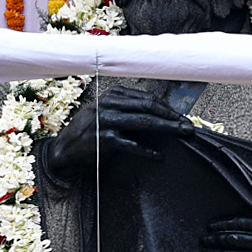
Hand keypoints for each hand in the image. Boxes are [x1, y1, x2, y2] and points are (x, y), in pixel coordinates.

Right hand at [44, 85, 192, 179]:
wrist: (63, 151)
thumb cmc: (87, 133)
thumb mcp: (105, 114)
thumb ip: (126, 110)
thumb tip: (159, 115)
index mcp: (112, 96)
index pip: (146, 98)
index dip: (167, 107)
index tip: (181, 116)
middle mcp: (109, 105)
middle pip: (148, 106)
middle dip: (172, 115)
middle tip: (188, 125)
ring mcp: (105, 121)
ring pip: (144, 122)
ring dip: (167, 128)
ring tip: (182, 133)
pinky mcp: (103, 139)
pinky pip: (131, 145)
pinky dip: (147, 151)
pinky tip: (158, 156)